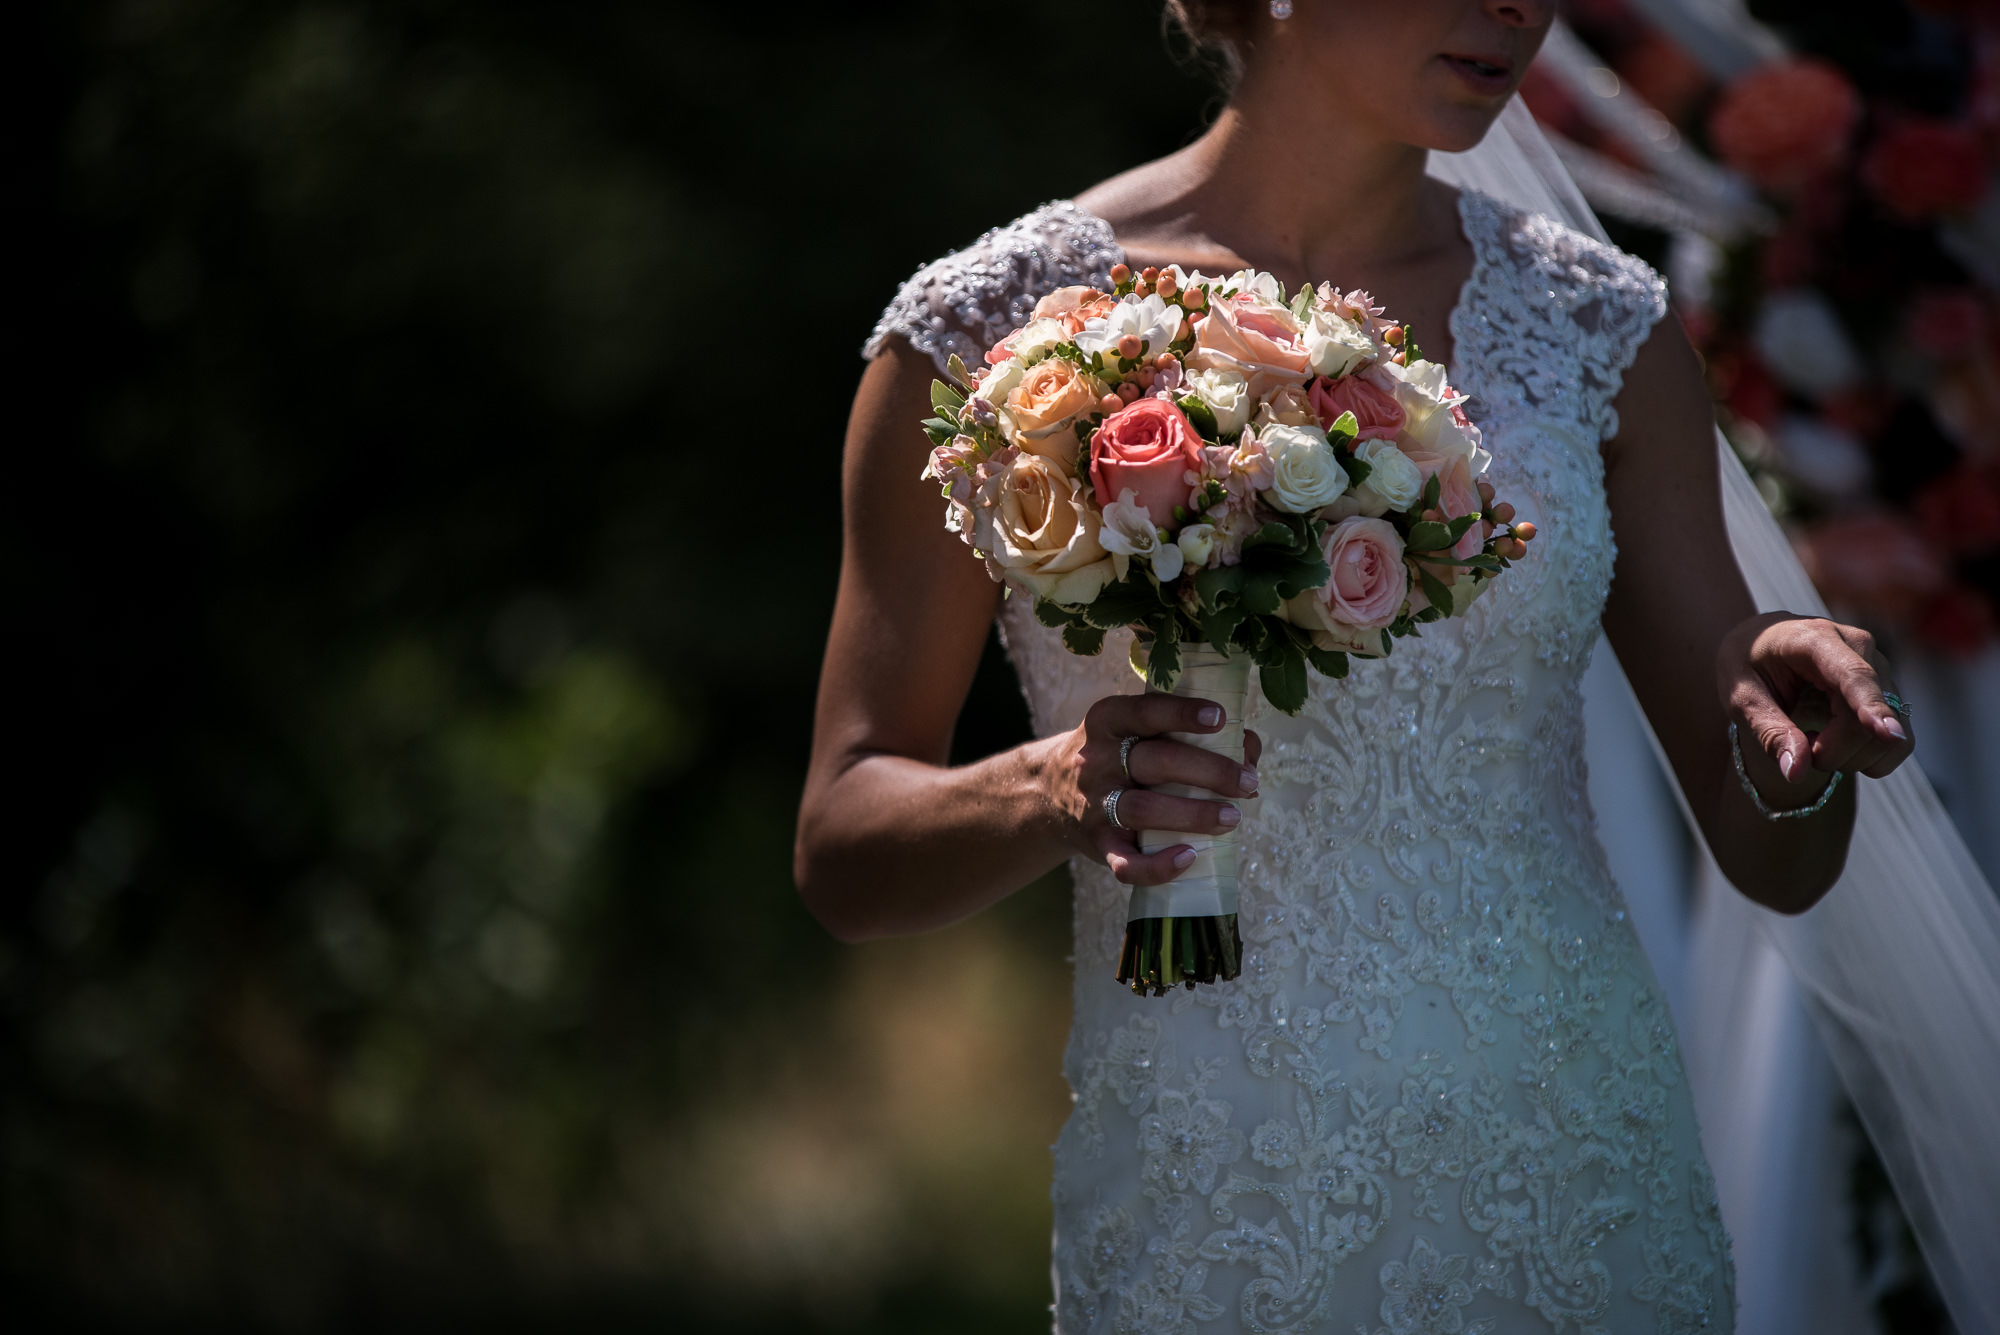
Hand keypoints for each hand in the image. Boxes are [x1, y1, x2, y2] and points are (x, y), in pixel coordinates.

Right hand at [1052, 693, 1262, 886]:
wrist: (1049, 793)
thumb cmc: (1117, 756)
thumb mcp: (1135, 731)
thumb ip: (1187, 732)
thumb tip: (1247, 749)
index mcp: (1108, 722)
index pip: (1145, 711)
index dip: (1183, 714)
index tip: (1220, 718)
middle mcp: (1096, 760)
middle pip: (1155, 761)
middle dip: (1209, 771)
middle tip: (1247, 781)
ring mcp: (1095, 804)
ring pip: (1143, 810)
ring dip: (1194, 814)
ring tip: (1232, 817)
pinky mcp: (1097, 844)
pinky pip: (1125, 863)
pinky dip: (1158, 866)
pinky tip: (1189, 857)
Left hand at [1718, 612, 1913, 788]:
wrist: (1763, 642)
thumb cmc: (1747, 664)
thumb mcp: (1740, 696)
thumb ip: (1768, 731)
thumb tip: (1796, 772)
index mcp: (1816, 639)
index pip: (1852, 675)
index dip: (1871, 707)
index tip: (1888, 734)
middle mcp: (1860, 648)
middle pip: (1865, 720)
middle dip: (1831, 753)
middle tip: (1795, 745)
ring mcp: (1881, 669)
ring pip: (1886, 737)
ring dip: (1849, 758)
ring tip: (1813, 738)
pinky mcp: (1890, 692)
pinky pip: (1899, 743)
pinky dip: (1870, 757)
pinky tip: (1838, 744)